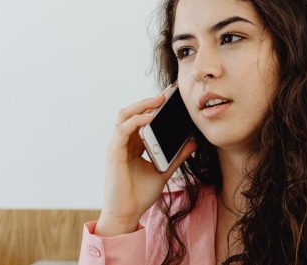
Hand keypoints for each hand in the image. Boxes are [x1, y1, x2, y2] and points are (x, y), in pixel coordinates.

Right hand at [95, 87, 197, 236]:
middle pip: (133, 112)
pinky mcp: (113, 152)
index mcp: (132, 145)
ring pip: (125, 115)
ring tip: (160, 101)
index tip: (171, 97)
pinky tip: (151, 118)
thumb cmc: (140, 194)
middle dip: (149, 101)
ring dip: (142, 105)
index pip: (141, 118)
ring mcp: (116, 145)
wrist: (127, 213)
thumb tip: (193, 142)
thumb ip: (176, 156)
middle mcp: (123, 142)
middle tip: (168, 93)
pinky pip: (123, 129)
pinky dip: (137, 120)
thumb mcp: (164, 171)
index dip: (154, 106)